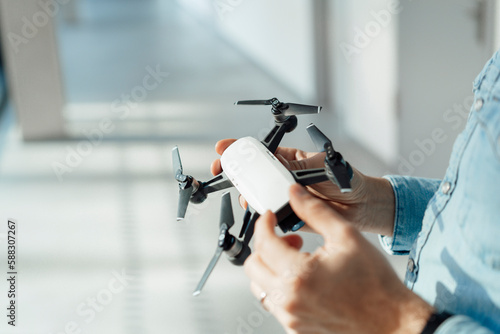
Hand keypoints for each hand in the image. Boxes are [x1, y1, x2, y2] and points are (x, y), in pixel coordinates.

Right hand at [211, 139, 394, 234]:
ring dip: (247, 194)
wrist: (362, 206)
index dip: (240, 149)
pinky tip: (260, 210)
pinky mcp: (288, 215)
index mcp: (290, 159)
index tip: (224, 148)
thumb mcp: (321, 168)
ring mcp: (284, 196)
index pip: (260, 151)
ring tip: (246, 195)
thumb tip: (276, 169)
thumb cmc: (346, 180)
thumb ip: (298, 168)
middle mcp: (283, 177)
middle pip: (252, 173)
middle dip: (236, 171)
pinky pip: (270, 214)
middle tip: (223, 170)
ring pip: (257, 194)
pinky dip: (262, 213)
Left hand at [244, 184, 433, 333]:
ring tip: (298, 259)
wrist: (391, 321)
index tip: (270, 217)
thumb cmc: (375, 286)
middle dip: (266, 246)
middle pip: (253, 266)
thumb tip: (295, 194)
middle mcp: (289, 299)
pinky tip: (303, 278)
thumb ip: (315, 211)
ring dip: (271, 267)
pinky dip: (280, 285)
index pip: (264, 243)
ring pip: (260, 286)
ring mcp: (291, 317)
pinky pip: (274, 302)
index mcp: (299, 275)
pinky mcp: (295, 327)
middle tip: (289, 239)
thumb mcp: (346, 236)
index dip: (264, 224)